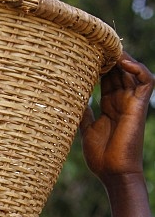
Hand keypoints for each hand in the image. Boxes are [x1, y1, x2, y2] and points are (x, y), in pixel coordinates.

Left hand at [80, 53, 153, 184]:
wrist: (113, 173)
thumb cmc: (100, 157)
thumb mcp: (86, 130)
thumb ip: (83, 113)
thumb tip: (72, 100)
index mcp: (109, 106)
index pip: (106, 78)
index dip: (98, 65)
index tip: (84, 53)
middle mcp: (122, 101)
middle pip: (118, 71)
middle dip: (108, 57)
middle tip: (94, 43)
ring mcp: (131, 102)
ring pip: (131, 71)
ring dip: (122, 58)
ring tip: (108, 48)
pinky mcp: (140, 106)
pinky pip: (146, 80)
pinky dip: (137, 68)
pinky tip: (122, 62)